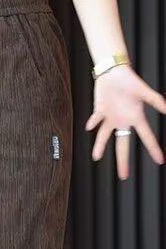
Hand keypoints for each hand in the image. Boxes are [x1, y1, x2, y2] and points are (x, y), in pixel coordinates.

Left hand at [87, 65, 165, 179]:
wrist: (113, 72)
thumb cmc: (130, 80)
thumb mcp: (144, 91)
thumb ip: (155, 100)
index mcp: (135, 117)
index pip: (146, 137)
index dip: (153, 149)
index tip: (160, 161)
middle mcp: (123, 121)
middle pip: (123, 144)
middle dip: (122, 160)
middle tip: (123, 176)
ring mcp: (110, 118)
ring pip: (104, 136)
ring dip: (100, 146)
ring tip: (96, 157)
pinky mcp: (99, 111)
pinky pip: (96, 119)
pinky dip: (93, 122)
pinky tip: (89, 127)